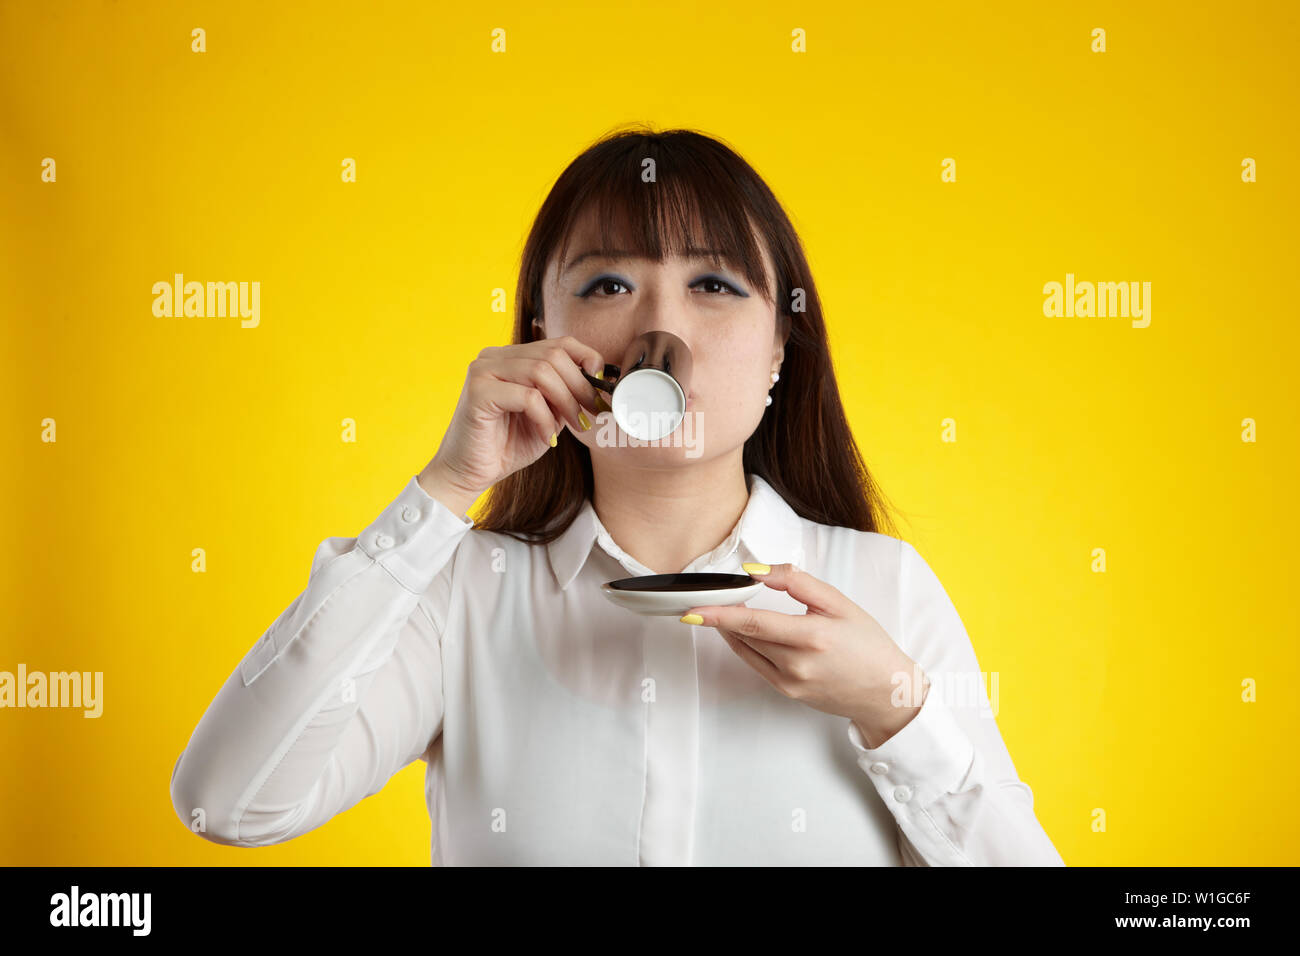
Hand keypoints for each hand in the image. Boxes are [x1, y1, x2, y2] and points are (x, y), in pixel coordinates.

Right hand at [418, 336, 605, 511]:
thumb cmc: (506, 446)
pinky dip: (545, 419)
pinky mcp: (478, 391)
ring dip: (566, 402)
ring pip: (542, 371)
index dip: (587, 358)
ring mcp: (483, 370)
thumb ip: (565, 395)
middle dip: (580, 386)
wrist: (468, 474)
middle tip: (592, 412)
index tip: (602, 386)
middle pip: (553, 355)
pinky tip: (545, 437)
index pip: (558, 342)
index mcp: (511, 357)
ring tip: (574, 426)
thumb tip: (598, 381)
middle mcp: (494, 357)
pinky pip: (528, 397)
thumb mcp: (547, 416)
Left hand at [681, 562, 930, 747]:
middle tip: (700, 598)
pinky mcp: (787, 693)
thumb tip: (757, 571)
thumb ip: (797, 583)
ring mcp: (789, 682)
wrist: (885, 691)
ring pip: (746, 650)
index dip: (719, 614)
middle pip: (744, 635)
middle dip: (719, 616)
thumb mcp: (838, 603)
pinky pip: (755, 664)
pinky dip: (743, 645)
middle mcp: (796, 664)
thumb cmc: (867, 644)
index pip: (753, 622)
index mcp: (811, 637)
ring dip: (730, 629)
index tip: (692, 608)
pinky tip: (739, 630)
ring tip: (718, 610)